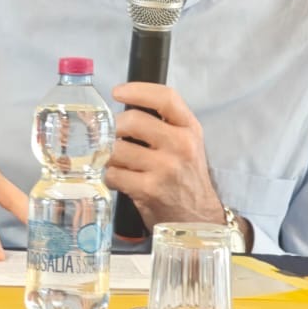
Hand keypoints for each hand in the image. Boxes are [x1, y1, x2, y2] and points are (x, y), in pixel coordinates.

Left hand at [106, 82, 224, 229]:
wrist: (197, 218)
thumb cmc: (185, 178)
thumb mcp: (186, 145)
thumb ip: (163, 125)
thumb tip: (121, 111)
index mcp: (190, 129)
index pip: (166, 98)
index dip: (138, 90)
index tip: (117, 92)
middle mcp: (181, 145)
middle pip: (132, 120)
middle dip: (114, 128)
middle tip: (111, 137)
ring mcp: (165, 168)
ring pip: (117, 148)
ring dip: (109, 155)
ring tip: (117, 162)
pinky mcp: (149, 189)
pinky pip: (113, 173)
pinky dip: (110, 176)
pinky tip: (120, 180)